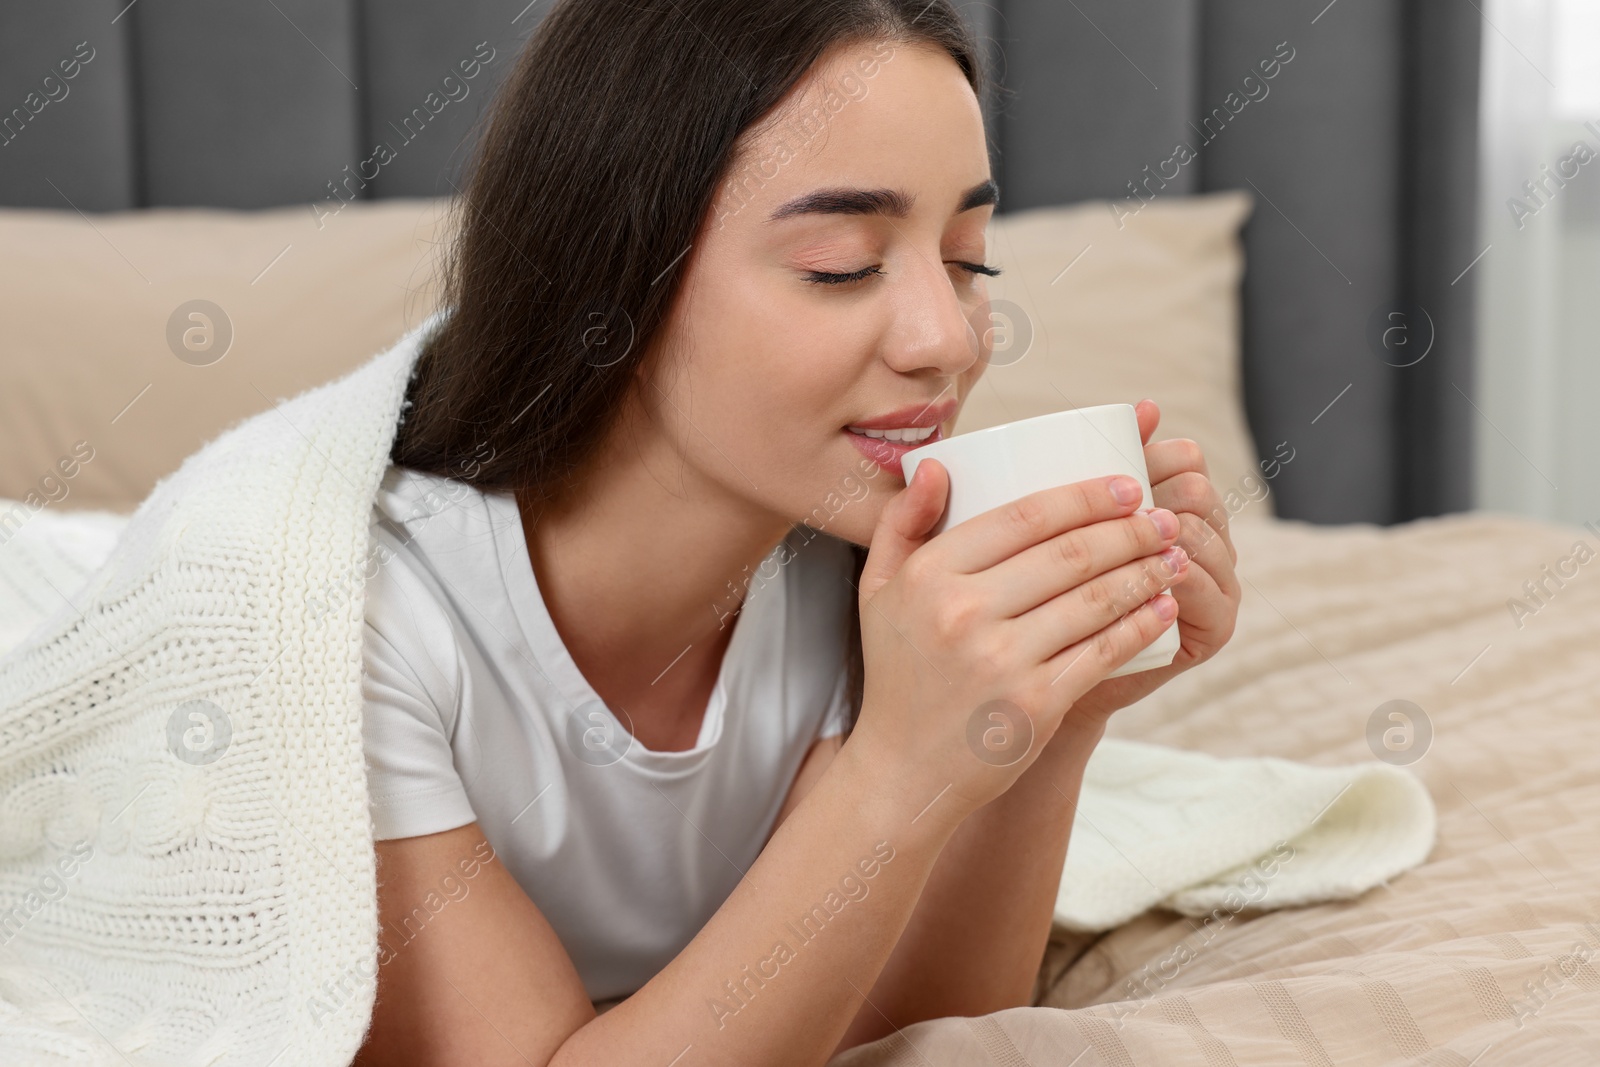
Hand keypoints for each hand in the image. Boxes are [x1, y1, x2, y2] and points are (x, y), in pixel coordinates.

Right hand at [847, 458, 1186, 829]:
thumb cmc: (899, 672)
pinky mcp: (1036, 703)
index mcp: (930, 575)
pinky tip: (1163, 607)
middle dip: (1130, 529)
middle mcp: (964, 613)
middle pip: (1070, 553)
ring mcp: (1002, 660)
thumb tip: (938, 463)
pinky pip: (1104, 650)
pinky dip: (1142, 624)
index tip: (1125, 486)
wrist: (904, 771)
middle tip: (1163, 517)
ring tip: (1173, 555)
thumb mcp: (878, 590)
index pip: (1024, 516)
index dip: (1085, 496)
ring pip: (1096, 598)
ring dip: (1147, 571)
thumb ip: (901, 521)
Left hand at [1059, 399, 1241, 725]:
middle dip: (1155, 493)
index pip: (1183, 456)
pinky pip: (1206, 587)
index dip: (1150, 453)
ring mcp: (1218, 581)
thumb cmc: (1039, 589)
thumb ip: (1091, 465)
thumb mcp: (1054, 524)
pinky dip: (1174, 577)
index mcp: (1176, 502)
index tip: (1101, 470)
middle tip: (1106, 511)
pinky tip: (1142, 577)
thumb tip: (1144, 405)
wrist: (1045, 673)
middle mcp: (1207, 537)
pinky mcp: (1216, 626)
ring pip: (1202, 534)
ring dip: (1160, 533)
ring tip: (1114, 543)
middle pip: (1198, 489)